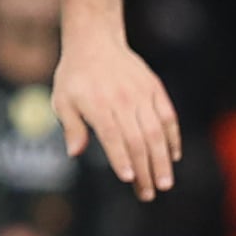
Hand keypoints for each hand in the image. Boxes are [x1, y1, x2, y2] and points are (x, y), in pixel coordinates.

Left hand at [55, 30, 181, 200]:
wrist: (96, 41)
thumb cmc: (75, 76)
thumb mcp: (62, 99)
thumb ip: (71, 126)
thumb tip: (75, 153)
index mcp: (98, 104)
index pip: (113, 136)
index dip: (121, 158)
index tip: (129, 179)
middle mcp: (123, 99)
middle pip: (137, 139)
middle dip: (145, 170)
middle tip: (148, 194)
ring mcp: (142, 94)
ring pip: (156, 131)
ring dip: (162, 159)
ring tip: (164, 183)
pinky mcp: (155, 89)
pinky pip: (168, 116)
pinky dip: (172, 137)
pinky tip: (173, 157)